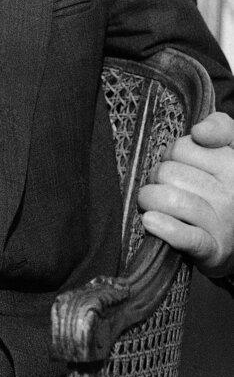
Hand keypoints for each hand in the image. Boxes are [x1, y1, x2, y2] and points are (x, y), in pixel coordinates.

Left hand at [138, 111, 233, 276]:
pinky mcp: (214, 250)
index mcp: (233, 163)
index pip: (182, 147)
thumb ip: (220, 127)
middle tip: (168, 187)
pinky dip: (164, 228)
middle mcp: (232, 192)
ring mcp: (225, 222)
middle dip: (159, 179)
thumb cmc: (221, 188)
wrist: (233, 237)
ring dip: (152, 202)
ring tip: (155, 205)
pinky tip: (151, 222)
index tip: (179, 160)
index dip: (173, 153)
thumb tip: (200, 132)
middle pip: (169, 173)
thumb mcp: (227, 151)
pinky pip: (183, 235)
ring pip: (169, 199)